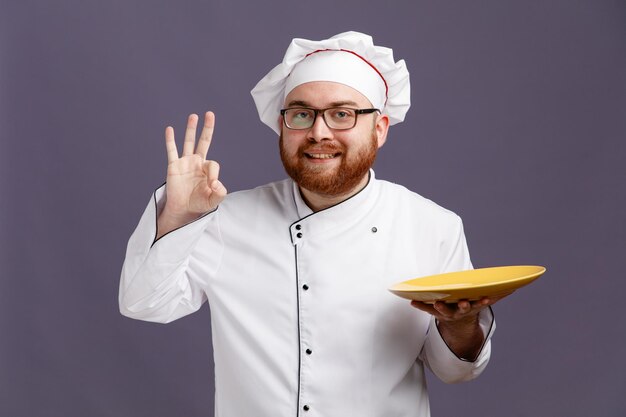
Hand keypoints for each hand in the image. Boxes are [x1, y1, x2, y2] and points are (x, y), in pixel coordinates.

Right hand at [157, 112, 226, 238]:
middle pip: (204, 141)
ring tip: (194, 116)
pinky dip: (170, 140)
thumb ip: (220, 193)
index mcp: (208, 169)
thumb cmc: (199, 204)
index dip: (214, 174)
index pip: (213, 164)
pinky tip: (170, 129)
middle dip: (207, 128)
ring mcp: (185, 163)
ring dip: (191, 129)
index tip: (212, 186)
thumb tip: (216, 183)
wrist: (183, 209)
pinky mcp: (174, 166)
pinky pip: (172, 151)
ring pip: (189, 142)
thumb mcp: (214, 200)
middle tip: (210, 114)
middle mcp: (197, 162)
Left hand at [411, 293, 510, 359]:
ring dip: (439, 307)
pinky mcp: (435, 313)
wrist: (458, 326)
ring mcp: (447, 313)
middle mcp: (460, 312)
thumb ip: (496, 296)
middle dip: (463, 306)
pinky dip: (420, 306)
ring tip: (437, 302)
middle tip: (464, 302)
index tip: (486, 299)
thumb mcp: (481, 303)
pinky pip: (427, 309)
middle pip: (462, 309)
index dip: (482, 302)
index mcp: (472, 308)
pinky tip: (411, 301)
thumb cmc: (470, 307)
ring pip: (443, 311)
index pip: (479, 305)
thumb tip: (513, 287)